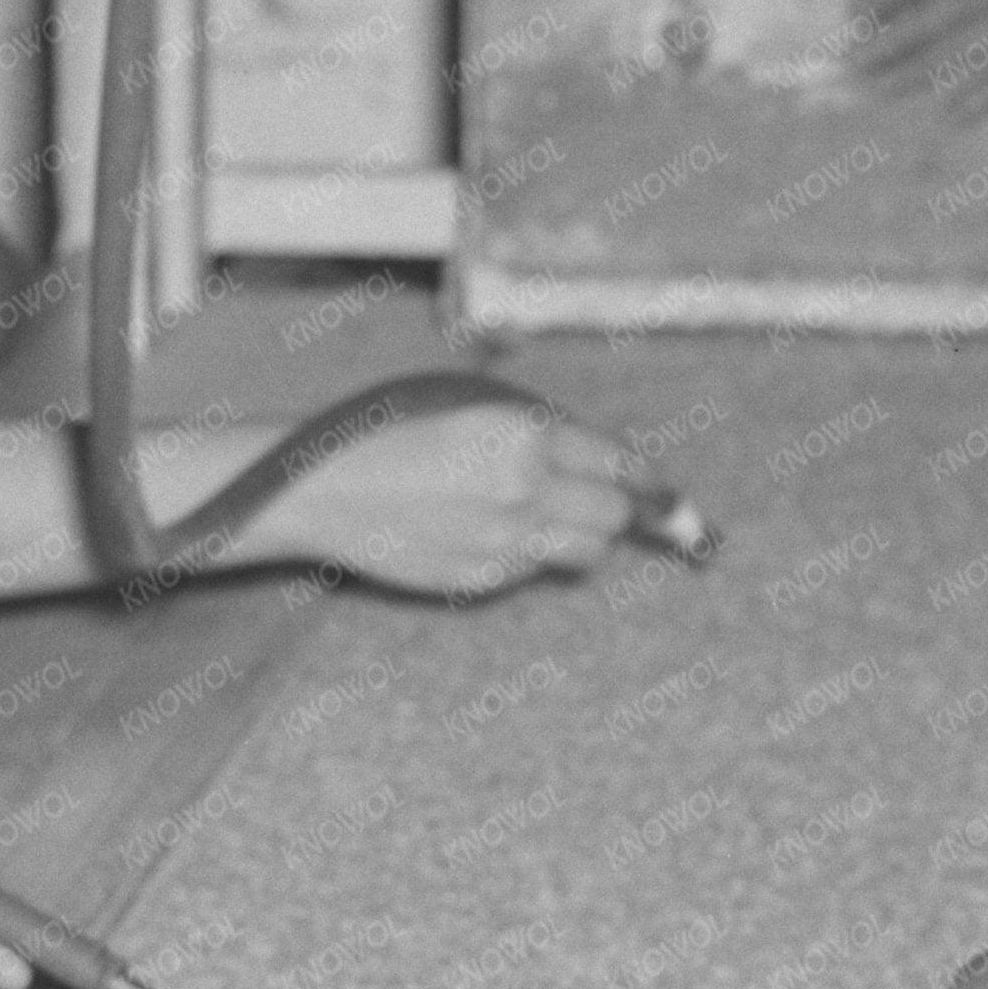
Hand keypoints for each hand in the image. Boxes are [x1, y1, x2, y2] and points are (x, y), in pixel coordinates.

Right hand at [244, 399, 640, 599]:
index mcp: (524, 435)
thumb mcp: (475, 409)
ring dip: (582, 535)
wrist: (329, 488)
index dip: (645, 474)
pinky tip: (490, 532)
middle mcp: (524, 490)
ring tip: (551, 518)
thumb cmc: (397, 433)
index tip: (658, 484)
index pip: (619, 461)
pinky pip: (535, 569)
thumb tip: (616, 463)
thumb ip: (544, 433)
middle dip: (617, 507)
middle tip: (606, 502)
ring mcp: (505, 541)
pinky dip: (530, 554)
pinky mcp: (484, 579)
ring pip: (587, 552)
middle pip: (615, 514)